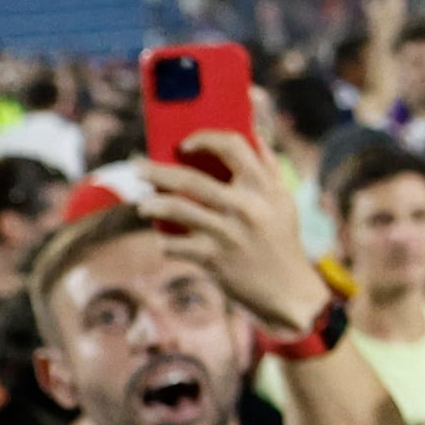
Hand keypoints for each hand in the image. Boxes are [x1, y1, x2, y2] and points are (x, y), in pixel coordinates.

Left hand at [138, 128, 324, 335]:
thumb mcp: (283, 201)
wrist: (288, 291)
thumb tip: (253, 132)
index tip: (185, 144)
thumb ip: (268, 167)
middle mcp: (246, 207)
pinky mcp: (214, 259)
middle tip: (137, 166)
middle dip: (157, 171)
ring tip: (143, 206)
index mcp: (264, 187)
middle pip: (190, 179)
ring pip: (176, 209)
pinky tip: (164, 241)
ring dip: (152, 205)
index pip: (232, 145)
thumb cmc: (281, 241)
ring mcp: (228, 233)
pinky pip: (175, 245)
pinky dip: (165, 243)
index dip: (205, 138)